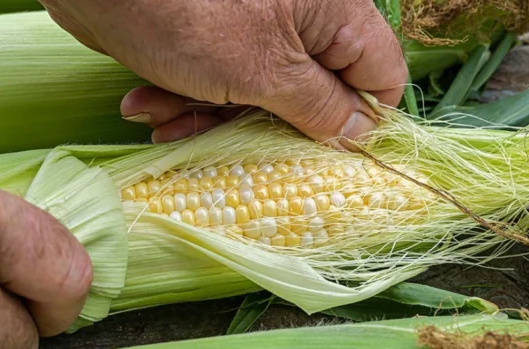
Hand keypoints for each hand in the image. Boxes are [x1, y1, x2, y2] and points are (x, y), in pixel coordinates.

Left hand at [39, 0, 406, 149]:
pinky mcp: (215, 42)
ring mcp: (256, 32)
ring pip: (262, 100)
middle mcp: (302, 22)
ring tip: (165, 117)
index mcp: (335, 14)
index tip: (328, 154)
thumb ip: (320, 108)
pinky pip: (221, 88)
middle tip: (230, 139)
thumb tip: (362, 136)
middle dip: (267, 128)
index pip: (382, 77)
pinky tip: (147, 104)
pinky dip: (186, 102)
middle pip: (316, 97)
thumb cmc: (186, 12)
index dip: (362, 121)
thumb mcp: (263, 72)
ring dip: (213, 119)